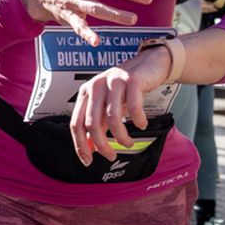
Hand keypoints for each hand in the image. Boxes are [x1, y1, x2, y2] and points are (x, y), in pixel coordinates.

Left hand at [70, 44, 174, 162]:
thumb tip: (89, 150)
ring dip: (121, 137)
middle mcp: (95, 86)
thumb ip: (97, 125)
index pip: (76, 124)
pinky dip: (138, 121)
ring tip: (128, 143)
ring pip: (112, 118)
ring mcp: (113, 82)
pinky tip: (141, 125)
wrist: (147, 64)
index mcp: (85, 93)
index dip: (80, 145)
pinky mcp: (132, 80)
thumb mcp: (106, 106)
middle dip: (102, 145)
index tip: (88, 161)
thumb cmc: (125, 88)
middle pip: (92, 123)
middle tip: (111, 156)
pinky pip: (134, 107)